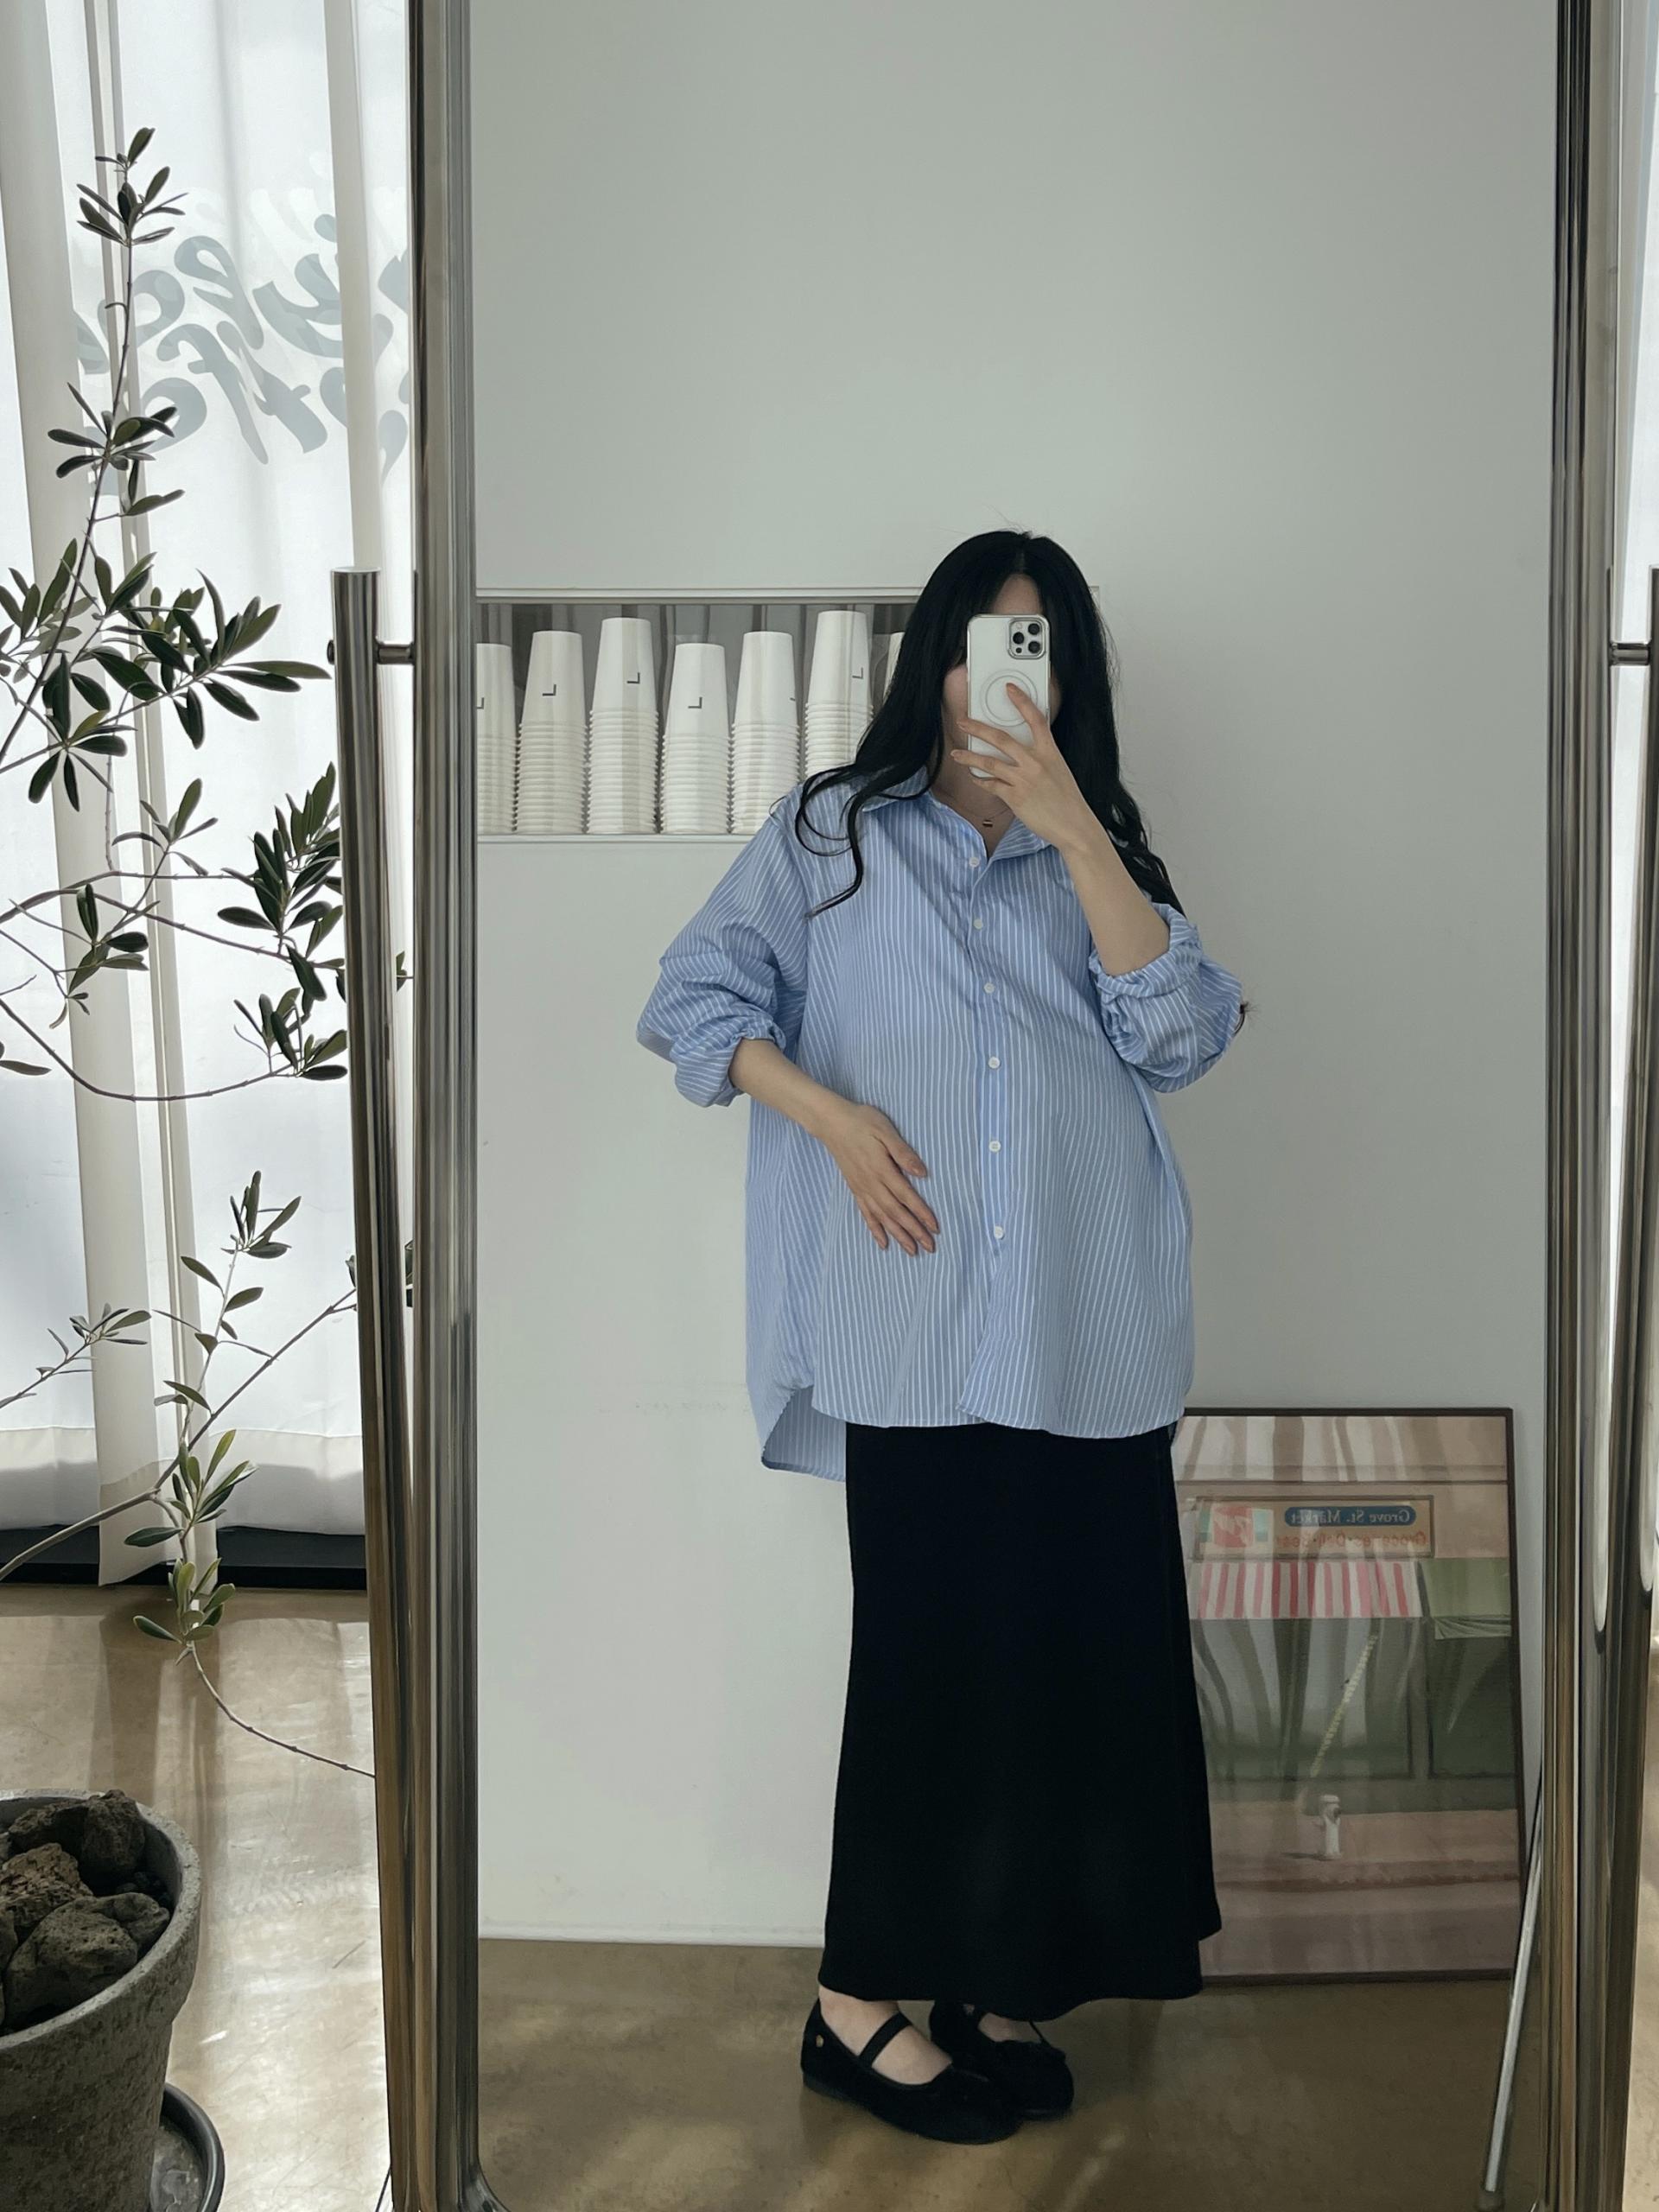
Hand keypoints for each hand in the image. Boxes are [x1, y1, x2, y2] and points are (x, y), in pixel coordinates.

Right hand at [816, 1098, 937, 1254]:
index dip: (921, 1213)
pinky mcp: (855, 1189)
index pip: (906, 1196)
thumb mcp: (885, 1131)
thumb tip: (922, 1172)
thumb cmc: (861, 1122)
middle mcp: (871, 1183)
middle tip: (930, 1247)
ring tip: (912, 1251)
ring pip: (882, 1217)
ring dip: (898, 1235)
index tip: (935, 1227)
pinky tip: (883, 1243)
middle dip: (914, 1231)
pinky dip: (875, 1230)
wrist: (831, 1123)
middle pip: (896, 1212)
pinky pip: (866, 1214)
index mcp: (882, 1169)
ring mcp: (862, 1188)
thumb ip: (903, 1152)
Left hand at [950, 685, 1100, 855]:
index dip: (1022, 701)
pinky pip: (991, 785)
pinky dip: (981, 782)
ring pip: (989, 762)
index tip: (1009, 688)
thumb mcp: (1058, 770)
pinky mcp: (1015, 797)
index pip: (1035, 719)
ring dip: (969, 757)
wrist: (1074, 825)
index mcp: (1050, 752)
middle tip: (963, 721)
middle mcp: (1035, 762)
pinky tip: (975, 779)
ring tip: (956, 754)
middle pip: (1001, 738)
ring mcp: (1024, 780)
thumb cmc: (1067, 800)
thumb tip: (1019, 754)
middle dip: (977, 728)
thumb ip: (1040, 759)